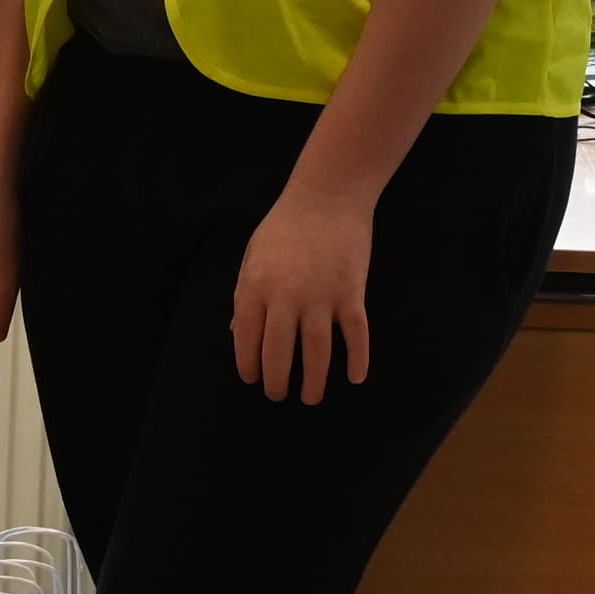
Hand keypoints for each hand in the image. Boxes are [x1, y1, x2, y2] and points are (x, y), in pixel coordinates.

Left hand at [231, 182, 373, 404]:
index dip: (249, 366)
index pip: (247, 340)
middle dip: (277, 382)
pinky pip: (356, 335)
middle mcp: (286, 297)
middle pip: (279, 354)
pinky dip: (357, 359)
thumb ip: (245, 296)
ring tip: (311, 398)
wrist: (327, 195)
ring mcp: (321, 297)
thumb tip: (238, 333)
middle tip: (278, 395)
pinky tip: (354, 378)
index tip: (253, 379)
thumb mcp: (253, 256)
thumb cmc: (285, 225)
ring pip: (316, 353)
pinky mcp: (351, 293)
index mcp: (255, 286)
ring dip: (313, 382)